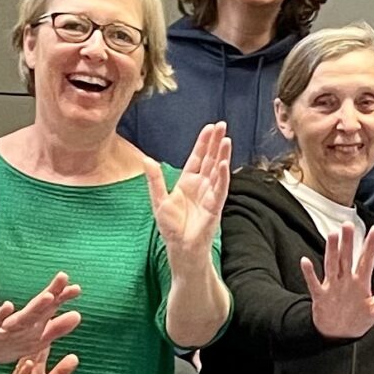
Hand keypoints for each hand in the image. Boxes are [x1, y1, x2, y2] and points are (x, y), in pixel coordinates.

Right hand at [0, 272, 81, 371]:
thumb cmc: (10, 340)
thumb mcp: (36, 338)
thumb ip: (56, 327)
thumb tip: (77, 315)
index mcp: (33, 322)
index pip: (50, 307)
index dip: (63, 297)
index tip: (77, 288)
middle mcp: (20, 321)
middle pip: (39, 307)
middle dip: (52, 294)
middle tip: (64, 277)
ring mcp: (4, 326)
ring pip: (22, 318)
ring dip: (35, 307)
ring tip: (49, 296)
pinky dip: (1, 316)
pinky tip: (8, 305)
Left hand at [144, 122, 231, 265]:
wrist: (180, 248)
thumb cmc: (171, 227)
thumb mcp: (158, 200)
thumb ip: (155, 180)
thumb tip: (147, 159)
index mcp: (188, 182)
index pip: (198, 157)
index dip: (203, 143)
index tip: (209, 127)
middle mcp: (201, 186)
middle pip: (210, 159)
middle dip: (216, 143)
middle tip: (222, 125)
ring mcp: (209, 195)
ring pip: (218, 171)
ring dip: (222, 155)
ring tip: (227, 139)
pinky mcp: (214, 207)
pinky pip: (220, 189)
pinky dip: (222, 176)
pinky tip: (224, 163)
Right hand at [301, 222, 373, 339]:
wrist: (338, 334)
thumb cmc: (357, 319)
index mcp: (360, 282)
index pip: (366, 260)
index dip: (371, 246)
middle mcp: (346, 281)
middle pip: (347, 258)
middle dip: (348, 242)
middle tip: (348, 225)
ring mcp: (332, 287)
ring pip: (332, 265)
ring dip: (332, 251)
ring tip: (332, 236)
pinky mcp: (321, 296)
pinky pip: (314, 283)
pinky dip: (310, 274)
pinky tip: (306, 261)